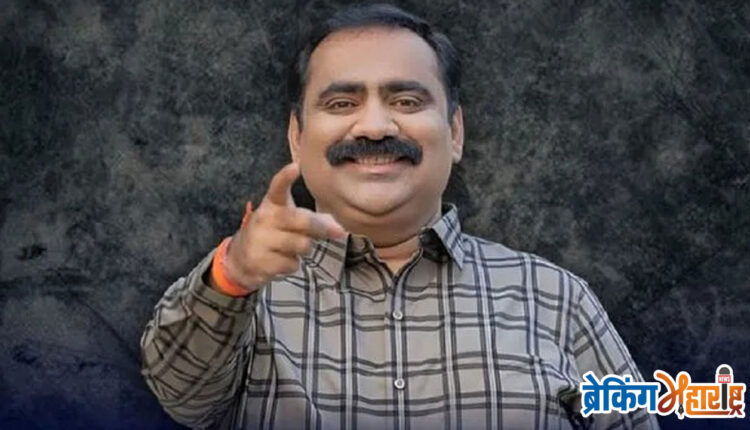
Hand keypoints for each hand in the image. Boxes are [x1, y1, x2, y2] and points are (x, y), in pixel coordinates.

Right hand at [218, 163, 346, 292]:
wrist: (240, 259)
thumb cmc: (272, 233)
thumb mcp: (286, 219)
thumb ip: (313, 220)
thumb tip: (340, 229)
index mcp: (272, 204)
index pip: (278, 188)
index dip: (286, 177)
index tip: (295, 167)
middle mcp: (264, 219)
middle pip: (302, 220)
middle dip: (321, 228)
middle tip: (337, 232)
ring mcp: (260, 240)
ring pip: (303, 245)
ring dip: (305, 249)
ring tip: (293, 247)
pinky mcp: (260, 261)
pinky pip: (293, 264)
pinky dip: (292, 264)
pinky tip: (280, 261)